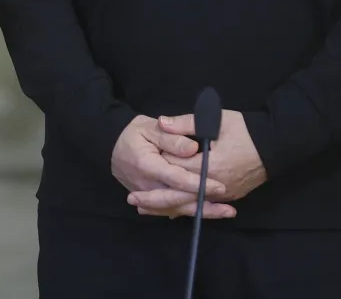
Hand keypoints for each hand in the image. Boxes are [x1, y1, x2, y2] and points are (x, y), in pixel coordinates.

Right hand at [113, 115, 236, 219]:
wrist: (111, 145)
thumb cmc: (133, 133)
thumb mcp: (150, 127)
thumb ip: (171, 137)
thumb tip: (192, 148)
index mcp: (148, 166)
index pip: (177, 179)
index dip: (199, 183)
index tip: (220, 185)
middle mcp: (147, 186)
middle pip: (178, 201)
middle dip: (205, 205)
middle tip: (229, 209)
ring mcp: (148, 195)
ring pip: (177, 209)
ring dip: (201, 212)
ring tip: (225, 213)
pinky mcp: (150, 199)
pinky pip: (170, 210)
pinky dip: (189, 212)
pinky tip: (207, 213)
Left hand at [127, 110, 266, 216]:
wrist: (276, 144)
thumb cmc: (245, 129)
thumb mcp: (215, 120)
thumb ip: (185, 123)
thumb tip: (161, 123)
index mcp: (210, 165)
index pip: (178, 168)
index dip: (158, 166)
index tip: (137, 167)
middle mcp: (216, 185)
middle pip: (180, 194)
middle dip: (155, 198)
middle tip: (132, 200)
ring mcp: (225, 193)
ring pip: (191, 204)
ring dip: (168, 207)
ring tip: (145, 210)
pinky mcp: (231, 196)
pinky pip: (203, 205)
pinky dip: (186, 208)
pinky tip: (171, 212)